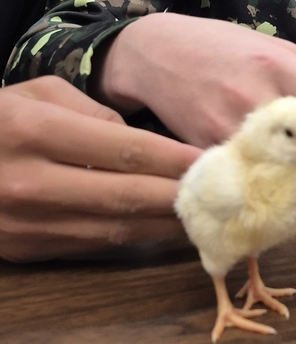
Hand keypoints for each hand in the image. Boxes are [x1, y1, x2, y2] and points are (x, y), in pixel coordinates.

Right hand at [0, 77, 199, 262]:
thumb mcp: (38, 93)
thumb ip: (95, 113)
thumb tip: (144, 145)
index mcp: (35, 132)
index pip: (123, 151)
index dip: (174, 160)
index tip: (213, 162)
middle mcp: (30, 183)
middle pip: (125, 198)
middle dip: (179, 199)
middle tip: (222, 197)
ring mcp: (25, 224)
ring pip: (113, 232)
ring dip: (164, 228)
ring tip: (204, 218)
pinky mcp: (24, 251)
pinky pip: (91, 247)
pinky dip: (133, 240)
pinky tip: (163, 231)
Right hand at [96, 15, 295, 233]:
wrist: (154, 52)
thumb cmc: (221, 47)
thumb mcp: (272, 46)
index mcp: (278, 65)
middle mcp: (254, 94)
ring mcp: (225, 123)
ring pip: (269, 168)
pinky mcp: (200, 145)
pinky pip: (235, 178)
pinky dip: (258, 200)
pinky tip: (278, 221)